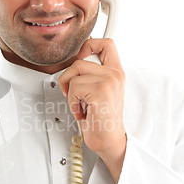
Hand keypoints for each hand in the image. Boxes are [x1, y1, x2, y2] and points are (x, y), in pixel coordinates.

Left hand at [59, 38, 126, 183]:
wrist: (108, 140)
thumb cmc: (101, 119)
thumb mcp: (100, 90)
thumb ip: (93, 74)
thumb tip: (75, 60)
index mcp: (115, 72)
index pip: (106, 43)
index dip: (89, 44)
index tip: (81, 56)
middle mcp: (114, 74)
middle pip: (79, 61)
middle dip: (68, 79)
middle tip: (74, 95)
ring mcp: (109, 81)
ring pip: (73, 75)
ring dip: (70, 94)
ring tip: (81, 105)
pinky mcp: (101, 91)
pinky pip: (73, 88)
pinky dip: (72, 103)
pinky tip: (83, 111)